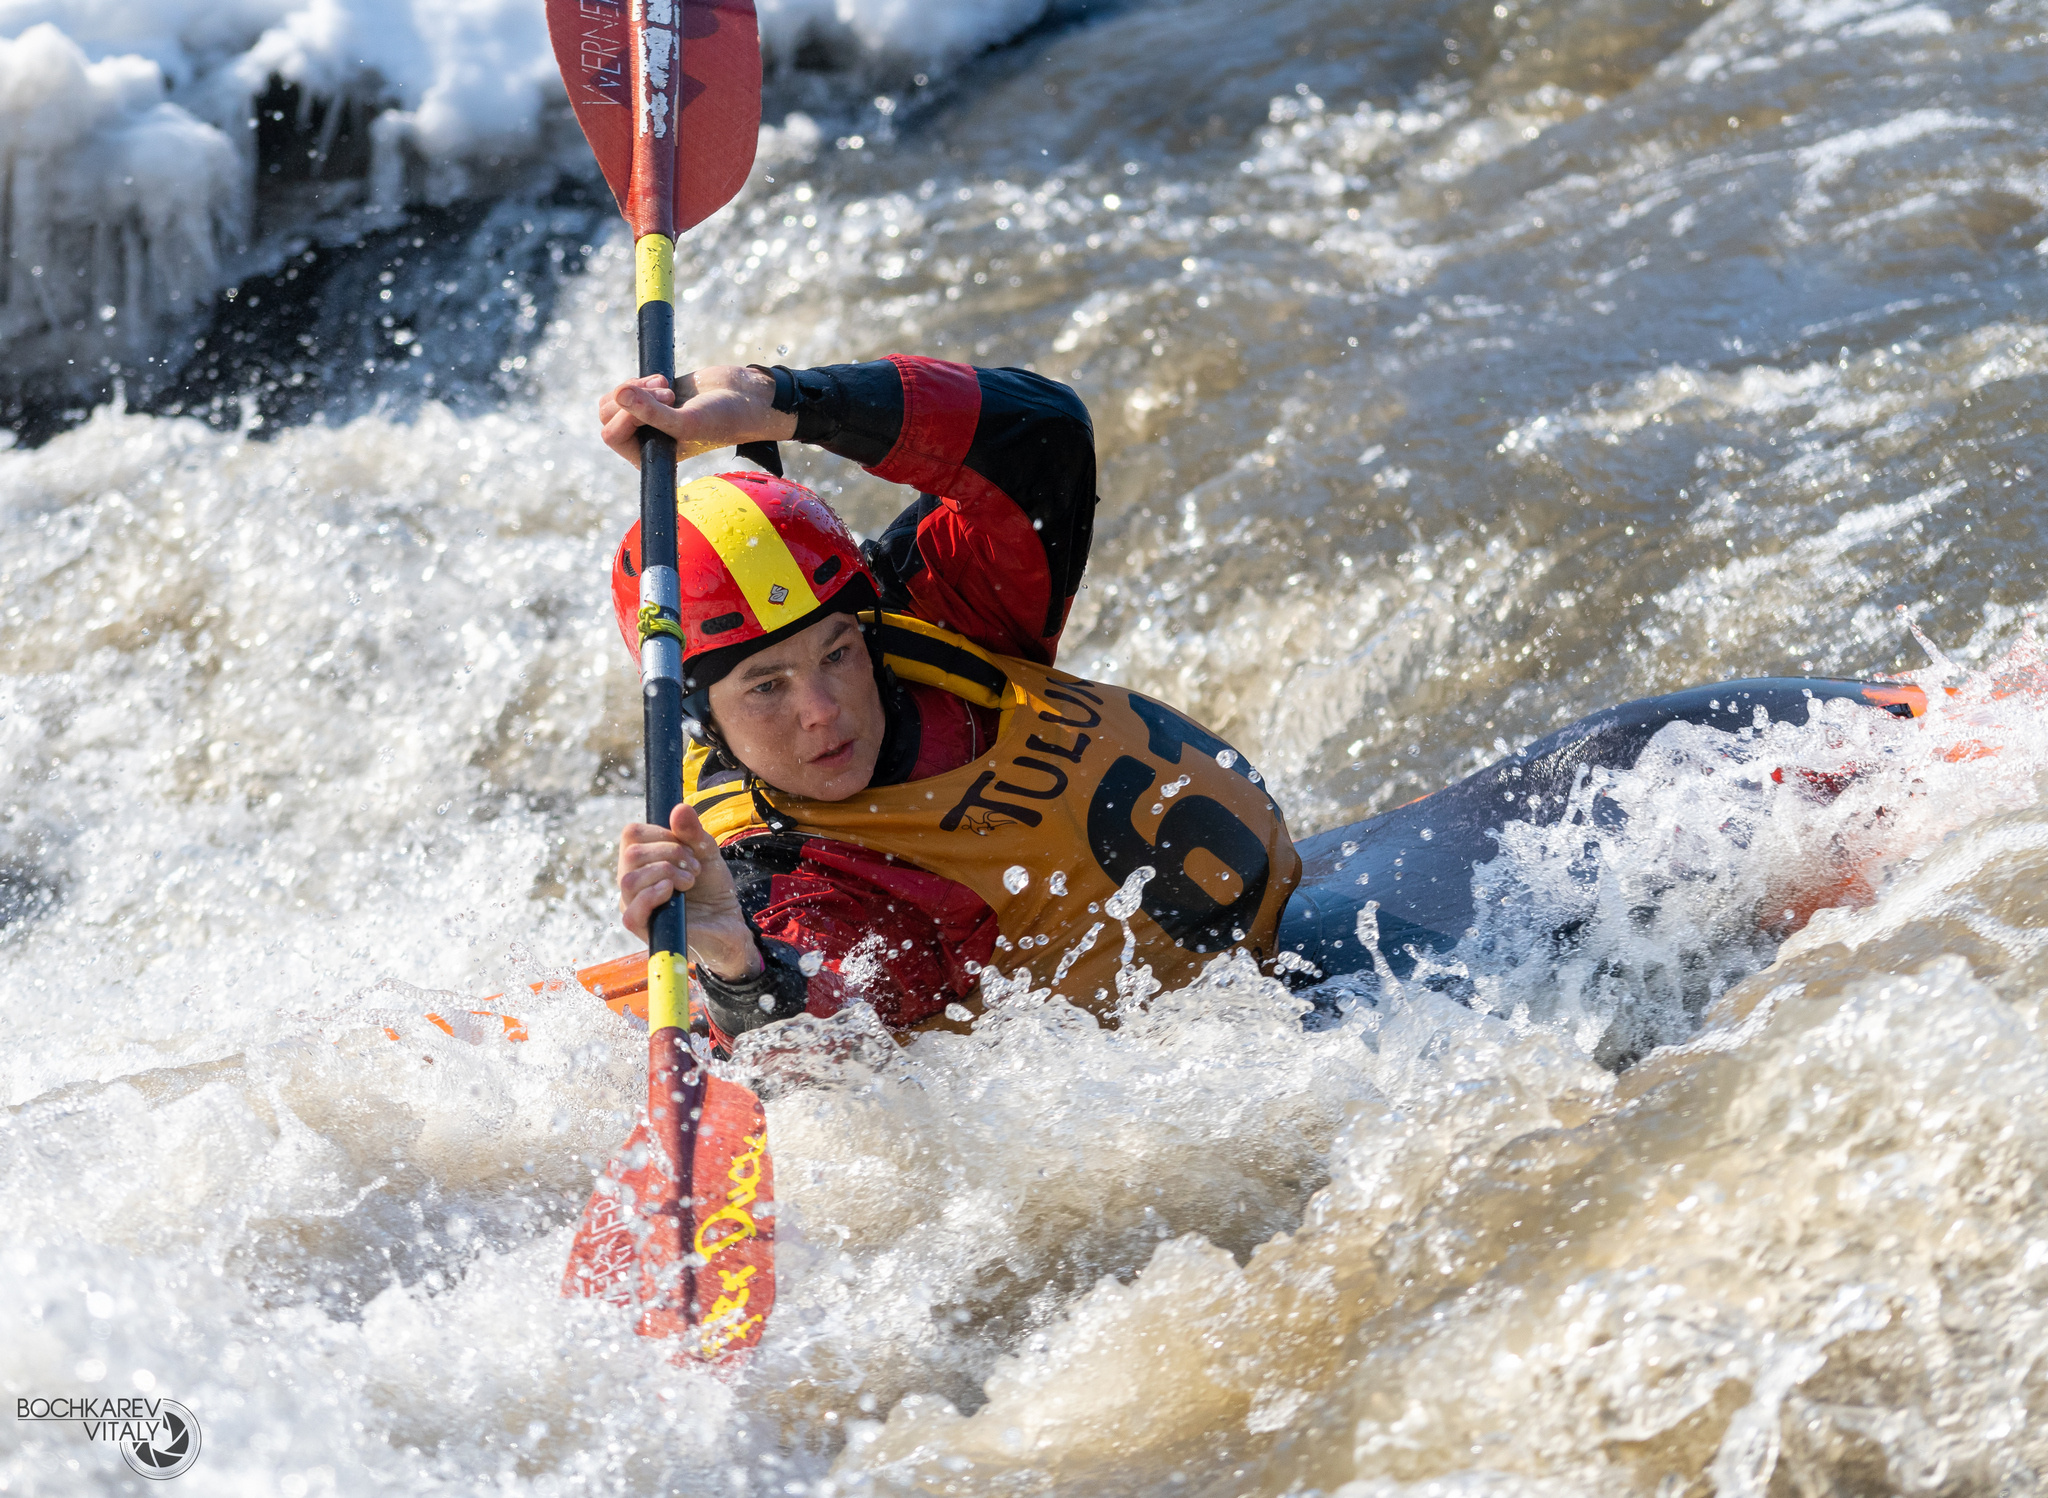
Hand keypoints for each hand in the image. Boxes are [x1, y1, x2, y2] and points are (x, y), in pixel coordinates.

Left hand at [597, 365, 797, 468]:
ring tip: (667, 388)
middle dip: (634, 397)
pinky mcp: (651, 397)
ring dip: (638, 387)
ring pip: (613, 399)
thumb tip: (619, 393)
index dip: (628, 414)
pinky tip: (667, 382)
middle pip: (606, 416)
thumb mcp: (686, 421)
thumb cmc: (722, 418)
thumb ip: (650, 412)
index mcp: (648, 458)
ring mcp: (646, 418)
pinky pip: (627, 386)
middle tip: (669, 394)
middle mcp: (643, 441)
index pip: (611, 434)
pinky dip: (642, 380)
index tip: (665, 403)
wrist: (745, 398)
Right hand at [616, 805, 761, 978]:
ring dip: (667, 874)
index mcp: (642, 859)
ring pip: (629, 879)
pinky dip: (652, 896)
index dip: (662, 834)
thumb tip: (679, 808)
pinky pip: (631, 911)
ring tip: (689, 882)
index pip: (632, 833)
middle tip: (694, 867)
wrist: (727, 922)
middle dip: (670, 853)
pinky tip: (672, 892)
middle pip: (632, 854)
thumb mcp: (706, 853)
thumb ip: (693, 832)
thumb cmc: (712, 888)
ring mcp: (633, 903)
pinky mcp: (641, 928)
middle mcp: (631, 879)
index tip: (687, 847)